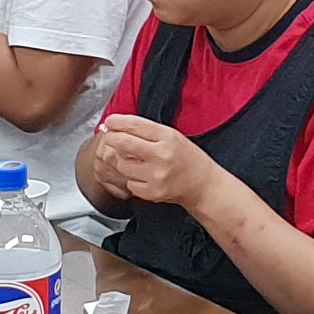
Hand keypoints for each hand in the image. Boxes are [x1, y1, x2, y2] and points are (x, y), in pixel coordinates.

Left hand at [86, 114, 218, 211]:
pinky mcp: (152, 192)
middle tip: (110, 138)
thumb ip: (148, 131)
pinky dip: (132, 180)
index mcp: (168, 137)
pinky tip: (144, 176)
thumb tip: (118, 125)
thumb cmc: (187, 158)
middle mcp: (162, 155)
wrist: (203, 184)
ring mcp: (156, 175)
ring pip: (122, 165)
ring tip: (135, 161)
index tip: (110, 121)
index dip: (118, 121)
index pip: (135, 125)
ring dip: (123, 162)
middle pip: (123, 143)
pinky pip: (129, 183)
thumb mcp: (172, 136)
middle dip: (111, 138)